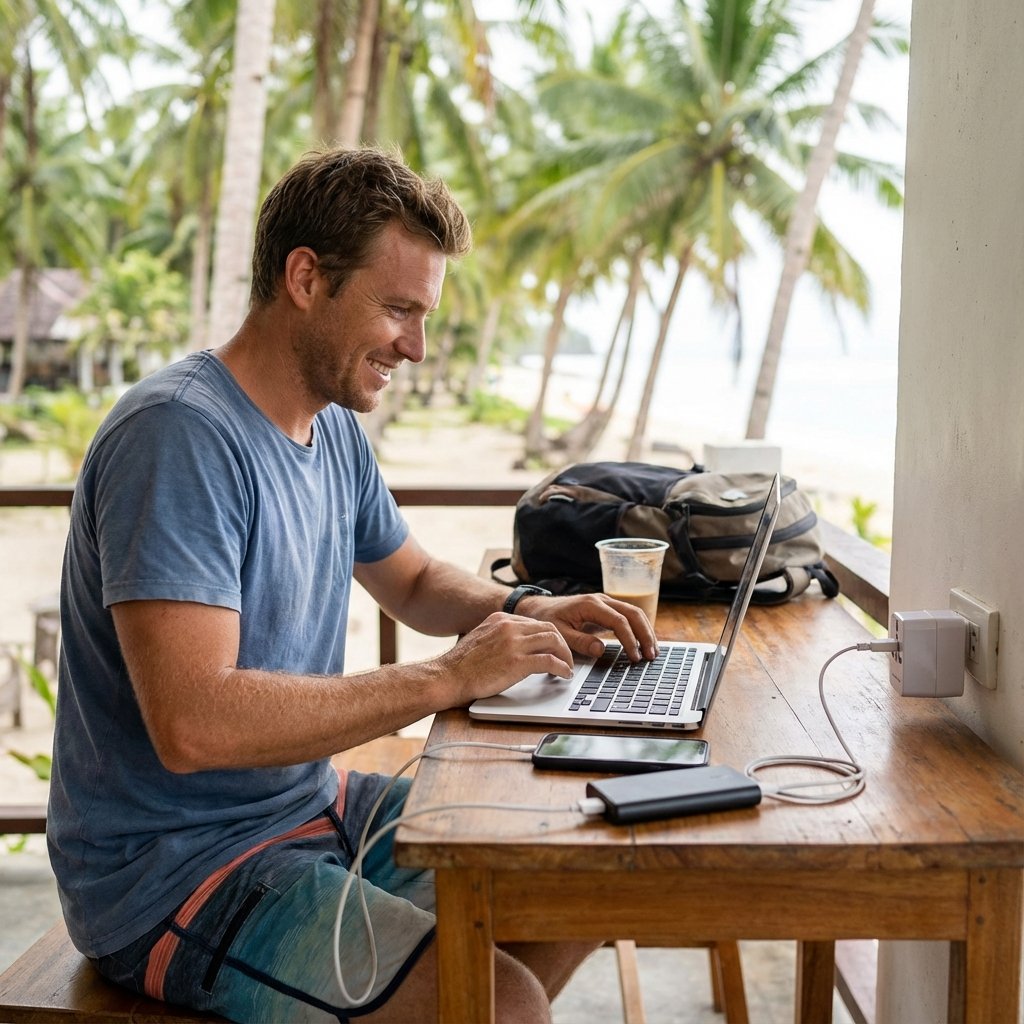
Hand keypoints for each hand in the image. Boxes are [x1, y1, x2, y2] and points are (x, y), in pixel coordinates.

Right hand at [436, 611, 575, 702]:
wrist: (447, 677)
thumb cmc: (461, 665)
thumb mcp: (481, 639)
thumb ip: (499, 636)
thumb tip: (516, 646)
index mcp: (501, 619)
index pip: (536, 622)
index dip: (549, 636)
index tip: (554, 647)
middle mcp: (510, 626)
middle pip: (550, 628)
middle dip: (562, 643)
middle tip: (566, 657)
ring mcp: (514, 643)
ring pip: (554, 641)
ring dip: (566, 655)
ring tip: (567, 667)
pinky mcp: (518, 662)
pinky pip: (550, 661)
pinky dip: (562, 668)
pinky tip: (564, 675)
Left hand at [514, 592, 658, 662]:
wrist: (539, 608)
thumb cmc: (547, 619)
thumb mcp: (558, 632)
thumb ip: (579, 641)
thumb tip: (601, 650)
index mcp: (590, 605)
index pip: (619, 621)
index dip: (630, 640)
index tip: (635, 657)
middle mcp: (601, 600)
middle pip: (633, 613)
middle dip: (645, 635)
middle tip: (652, 655)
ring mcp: (606, 603)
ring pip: (634, 613)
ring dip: (646, 631)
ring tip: (653, 652)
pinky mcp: (607, 609)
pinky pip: (628, 616)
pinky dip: (639, 629)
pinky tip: (644, 643)